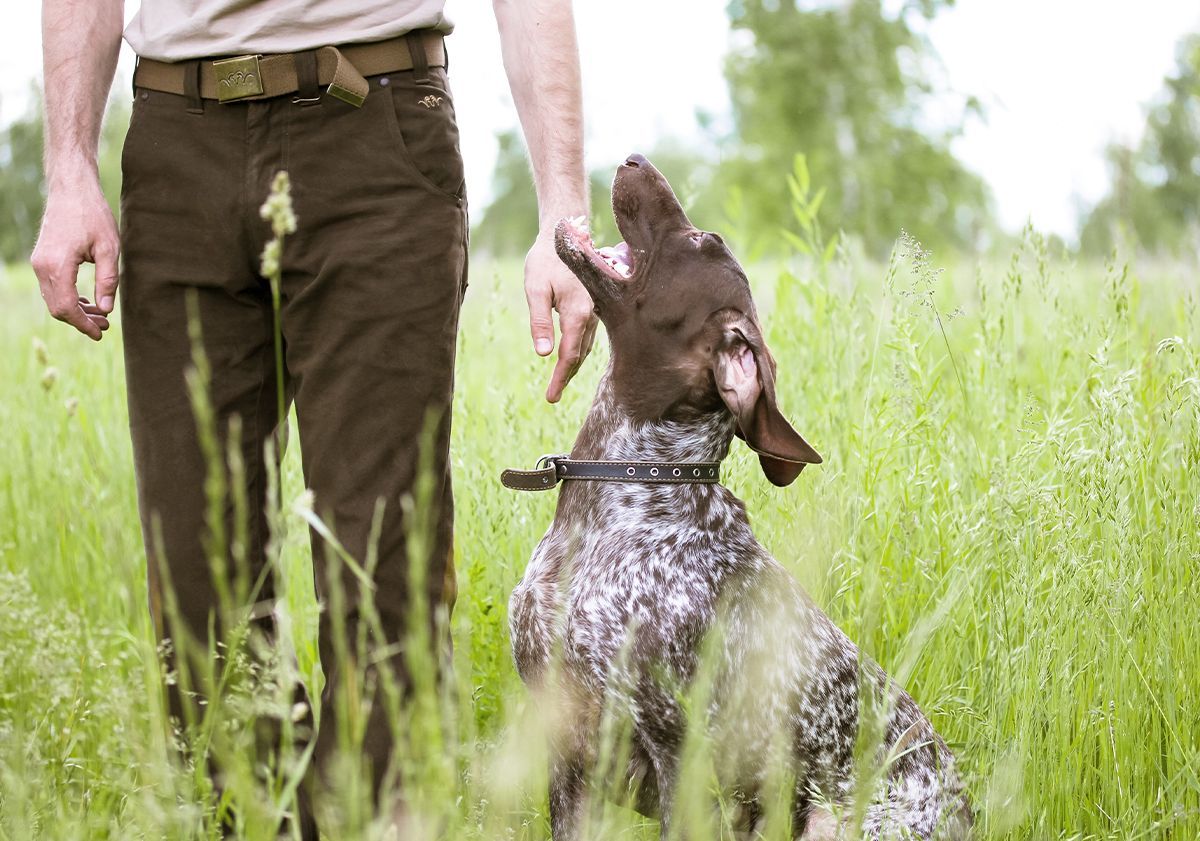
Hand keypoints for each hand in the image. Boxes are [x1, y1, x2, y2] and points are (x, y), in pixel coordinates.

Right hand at [30, 179, 119, 340]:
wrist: (72, 190)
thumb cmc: (93, 215)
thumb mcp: (109, 249)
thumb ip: (108, 281)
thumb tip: (106, 309)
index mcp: (58, 265)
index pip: (67, 307)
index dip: (84, 325)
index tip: (101, 334)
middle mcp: (42, 266)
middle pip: (58, 308)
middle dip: (81, 321)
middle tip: (106, 326)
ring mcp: (39, 262)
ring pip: (54, 299)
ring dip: (76, 311)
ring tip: (102, 316)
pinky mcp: (42, 259)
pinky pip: (52, 288)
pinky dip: (68, 298)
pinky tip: (88, 302)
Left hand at [524, 225, 597, 402]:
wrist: (564, 236)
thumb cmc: (546, 261)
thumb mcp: (535, 289)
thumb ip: (540, 321)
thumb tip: (543, 353)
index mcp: (577, 312)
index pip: (569, 354)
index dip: (560, 377)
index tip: (550, 396)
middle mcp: (590, 315)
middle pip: (578, 356)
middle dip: (565, 378)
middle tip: (551, 398)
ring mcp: (593, 313)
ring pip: (583, 348)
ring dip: (571, 368)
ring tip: (557, 385)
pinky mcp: (591, 310)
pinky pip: (585, 338)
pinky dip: (577, 353)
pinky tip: (568, 362)